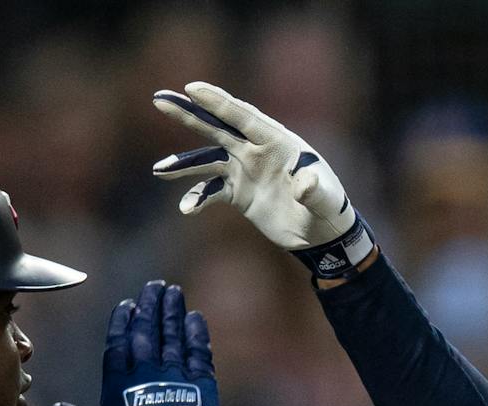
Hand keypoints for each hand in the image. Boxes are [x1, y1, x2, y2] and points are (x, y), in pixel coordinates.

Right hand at [49, 279, 224, 405]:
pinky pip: (199, 353)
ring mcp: (174, 378)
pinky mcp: (201, 387)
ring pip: (172, 336)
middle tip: (156, 286)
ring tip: (174, 292)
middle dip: (151, 307)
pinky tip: (195, 318)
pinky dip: (197, 334)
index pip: (119, 343)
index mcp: (117, 385)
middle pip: (147, 332)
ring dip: (173, 312)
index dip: (124, 322)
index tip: (129, 304)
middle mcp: (145, 375)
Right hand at [151, 82, 373, 277]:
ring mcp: (244, 170)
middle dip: (189, 114)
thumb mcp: (326, 199)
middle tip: (159, 100)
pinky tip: (186, 209)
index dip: (218, 102)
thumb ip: (315, 189)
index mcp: (276, 141)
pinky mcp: (238, 193)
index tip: (192, 88)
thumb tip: (304, 186)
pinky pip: (212, 192)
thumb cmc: (328, 208)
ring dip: (183, 164)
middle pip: (217, 127)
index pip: (243, 117)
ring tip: (159, 170)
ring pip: (208, 159)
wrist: (322, 234)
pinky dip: (198, 199)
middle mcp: (256, 150)